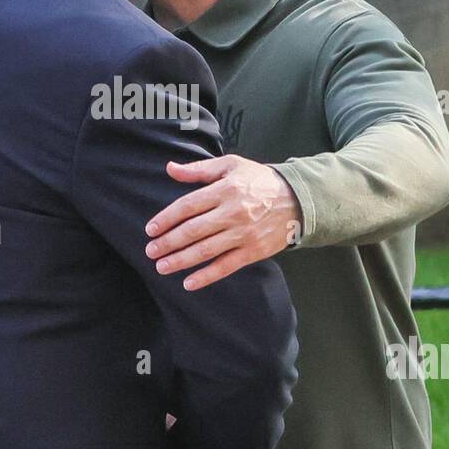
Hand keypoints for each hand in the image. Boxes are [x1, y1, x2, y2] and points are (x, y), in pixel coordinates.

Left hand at [145, 155, 302, 290]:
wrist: (297, 200)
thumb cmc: (259, 181)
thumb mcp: (231, 165)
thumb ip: (199, 169)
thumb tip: (171, 169)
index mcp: (224, 190)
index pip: (187, 206)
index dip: (166, 219)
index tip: (151, 229)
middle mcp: (232, 213)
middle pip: (192, 231)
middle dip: (168, 243)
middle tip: (150, 251)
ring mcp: (243, 234)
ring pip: (205, 251)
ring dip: (180, 261)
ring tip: (162, 267)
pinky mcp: (253, 251)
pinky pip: (225, 266)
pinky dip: (206, 276)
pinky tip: (189, 282)